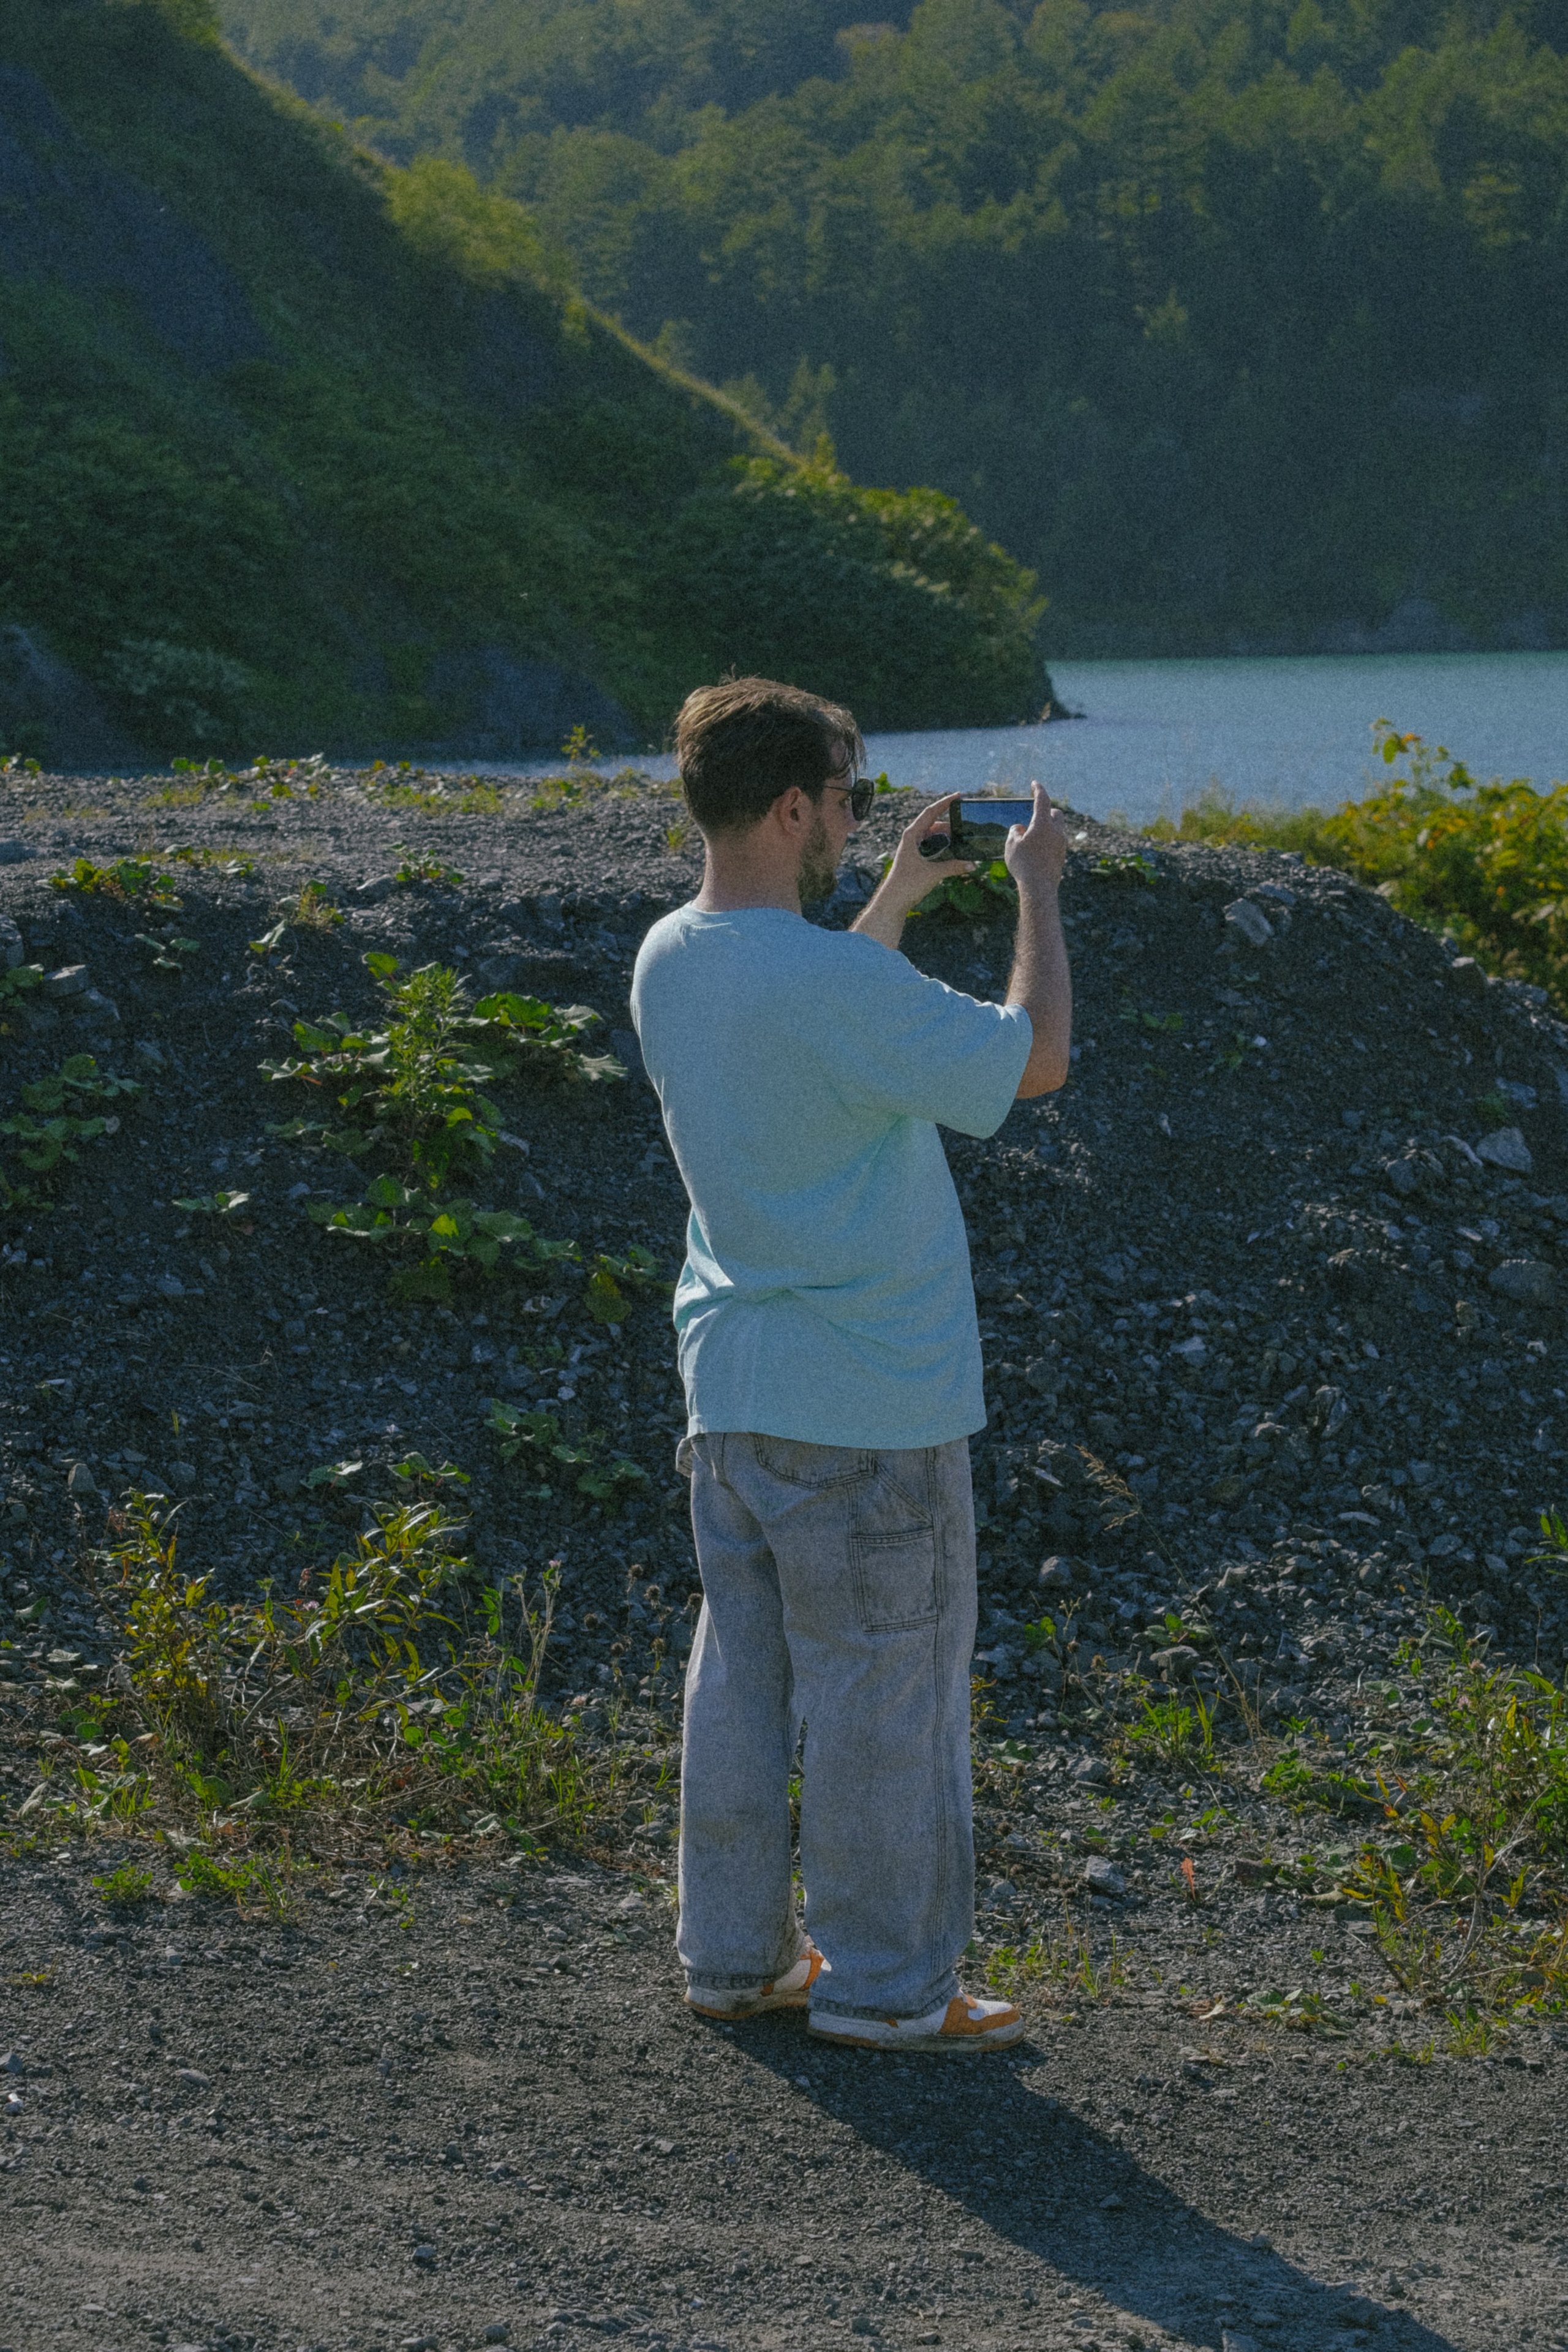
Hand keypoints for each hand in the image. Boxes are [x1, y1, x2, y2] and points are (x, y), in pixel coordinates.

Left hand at [880, 795, 974, 911]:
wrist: (892, 902)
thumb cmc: (906, 885)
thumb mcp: (933, 874)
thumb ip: (953, 867)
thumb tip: (972, 865)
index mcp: (911, 835)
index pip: (930, 813)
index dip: (944, 803)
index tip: (958, 796)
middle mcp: (911, 838)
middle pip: (933, 822)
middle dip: (949, 820)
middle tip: (965, 820)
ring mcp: (912, 847)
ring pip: (933, 835)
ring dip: (946, 834)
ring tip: (962, 835)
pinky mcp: (915, 857)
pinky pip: (931, 845)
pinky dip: (942, 844)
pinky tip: (953, 848)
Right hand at [1004, 781, 1067, 894]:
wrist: (1039, 888)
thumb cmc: (1023, 865)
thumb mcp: (1011, 846)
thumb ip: (1014, 832)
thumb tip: (1019, 828)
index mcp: (1042, 824)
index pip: (1042, 800)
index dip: (1038, 789)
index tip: (1035, 783)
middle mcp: (1056, 831)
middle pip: (1056, 813)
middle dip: (1047, 810)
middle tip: (1035, 815)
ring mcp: (1061, 844)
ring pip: (1057, 828)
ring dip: (1047, 827)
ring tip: (1032, 837)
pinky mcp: (1062, 855)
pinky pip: (1057, 841)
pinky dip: (1048, 840)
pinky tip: (1037, 850)